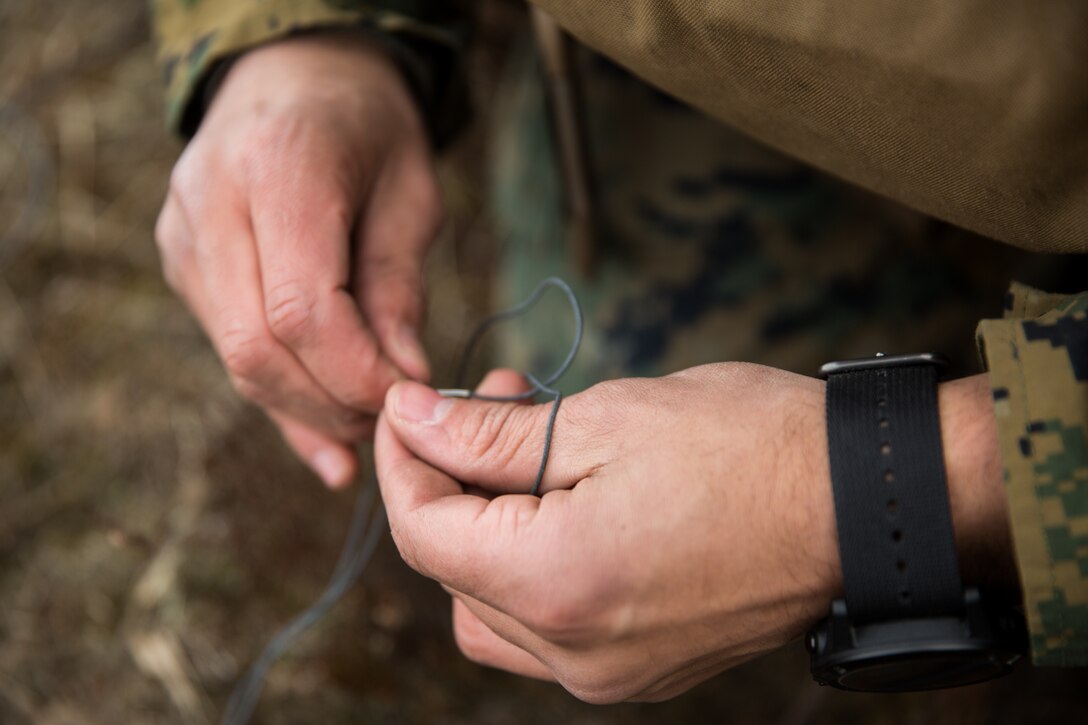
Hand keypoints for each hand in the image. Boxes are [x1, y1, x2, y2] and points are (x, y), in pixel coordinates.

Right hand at [155, 32, 441, 487]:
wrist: (293, 77)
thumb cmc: (367, 130)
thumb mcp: (411, 193)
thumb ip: (399, 285)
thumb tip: (404, 380)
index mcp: (277, 166)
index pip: (302, 307)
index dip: (356, 372)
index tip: (409, 397)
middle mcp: (210, 202)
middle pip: (255, 346)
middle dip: (329, 403)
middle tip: (391, 425)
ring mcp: (184, 237)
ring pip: (236, 358)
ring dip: (306, 409)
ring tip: (366, 428)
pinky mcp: (182, 265)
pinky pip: (229, 348)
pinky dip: (282, 396)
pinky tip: (325, 435)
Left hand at [375, 364, 1012, 702]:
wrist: (862, 501)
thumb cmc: (746, 447)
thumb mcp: (604, 418)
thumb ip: (490, 434)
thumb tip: (411, 422)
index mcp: (558, 585)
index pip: (421, 533)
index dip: (402, 461)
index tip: (411, 403)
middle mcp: (574, 652)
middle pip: (453, 570)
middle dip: (450, 479)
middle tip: (498, 400)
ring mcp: (608, 673)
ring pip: (488, 609)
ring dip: (487, 529)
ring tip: (533, 454)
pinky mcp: (638, 670)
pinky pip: (544, 630)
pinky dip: (531, 566)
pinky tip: (568, 504)